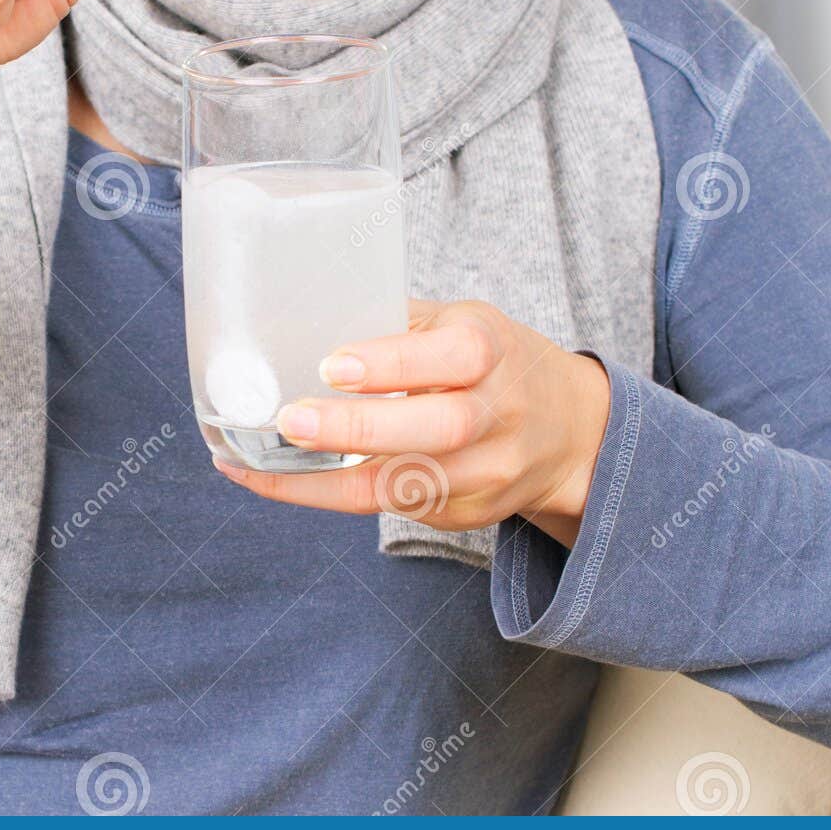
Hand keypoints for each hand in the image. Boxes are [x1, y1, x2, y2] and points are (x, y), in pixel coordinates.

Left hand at [210, 299, 611, 549]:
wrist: (570, 433)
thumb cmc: (492, 361)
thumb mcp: (461, 322)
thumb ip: (399, 323)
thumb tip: (308, 318)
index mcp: (492, 349)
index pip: (454, 357)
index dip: (394, 364)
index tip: (333, 364)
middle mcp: (498, 413)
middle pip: (437, 428)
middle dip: (359, 428)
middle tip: (292, 421)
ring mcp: (489, 471)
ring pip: (411, 485)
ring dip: (327, 480)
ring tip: (260, 462)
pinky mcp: (469, 511)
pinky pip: (395, 508)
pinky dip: (332, 495)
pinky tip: (279, 480)